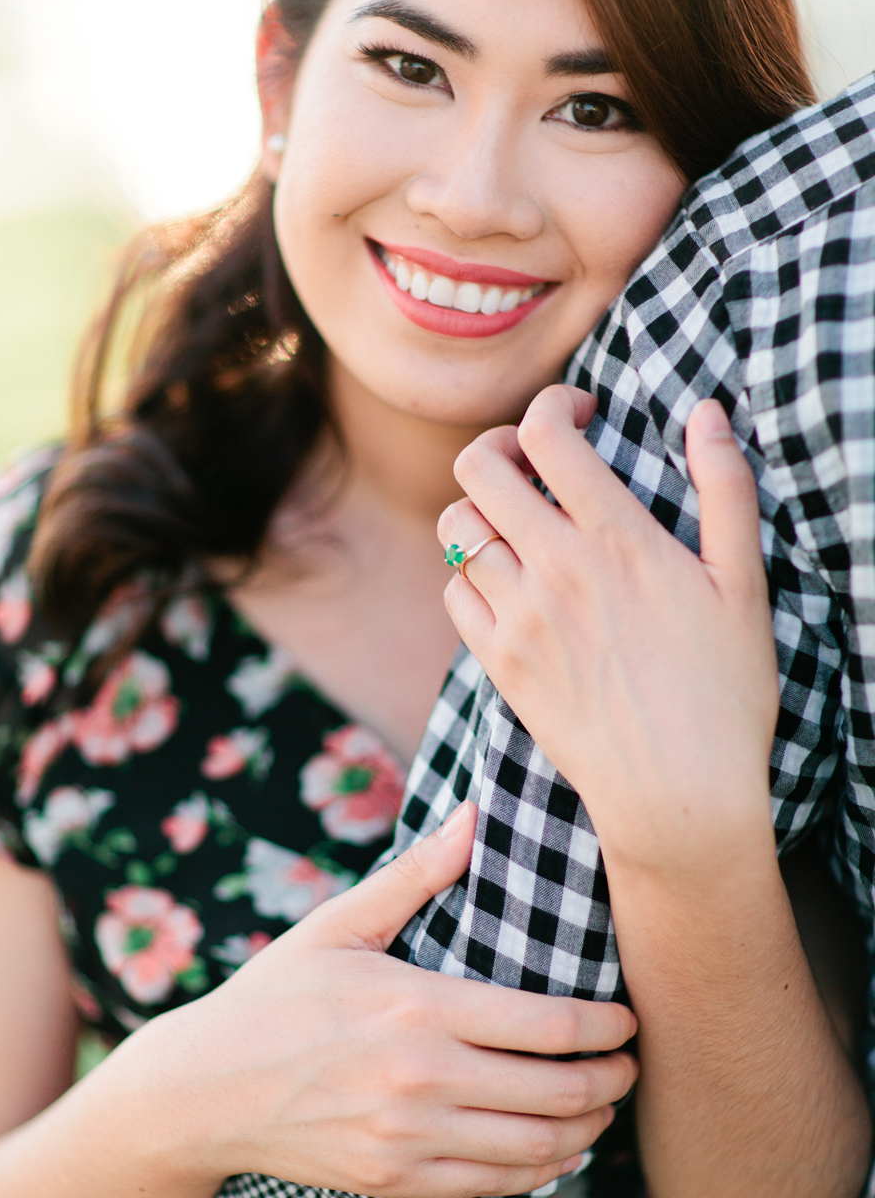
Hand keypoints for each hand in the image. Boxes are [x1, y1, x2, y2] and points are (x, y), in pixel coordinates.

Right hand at [138, 802, 636, 1197]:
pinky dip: (540, 1171)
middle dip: (611, 1080)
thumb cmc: (275, 996)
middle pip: (555, 1091)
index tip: (629, 1020)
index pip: (546, 1024)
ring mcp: (409, 1138)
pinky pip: (492, 1185)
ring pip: (535, 1149)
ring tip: (602, 1108)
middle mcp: (422, 1078)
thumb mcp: (338, 925)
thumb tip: (472, 813)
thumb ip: (415, 873)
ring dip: (587, 1129)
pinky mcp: (395, 1180)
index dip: (606, 1027)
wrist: (206, 1091)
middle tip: (631, 1065)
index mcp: (418, 1005)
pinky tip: (553, 1150)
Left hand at [438, 387, 778, 882]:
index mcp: (616, 538)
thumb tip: (708, 411)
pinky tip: (505, 584)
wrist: (679, 795)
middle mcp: (554, 569)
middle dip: (498, 445)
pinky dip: (468, 575)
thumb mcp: (744, 583)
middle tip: (529, 460)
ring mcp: (518, 618)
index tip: (577, 412)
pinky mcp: (497, 664)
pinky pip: (453, 594)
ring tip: (517, 525)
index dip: (554, 402)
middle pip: (478, 467)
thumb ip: (726, 487)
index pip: (548, 432)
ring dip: (481, 512)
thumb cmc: (725, 690)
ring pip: (456, 528)